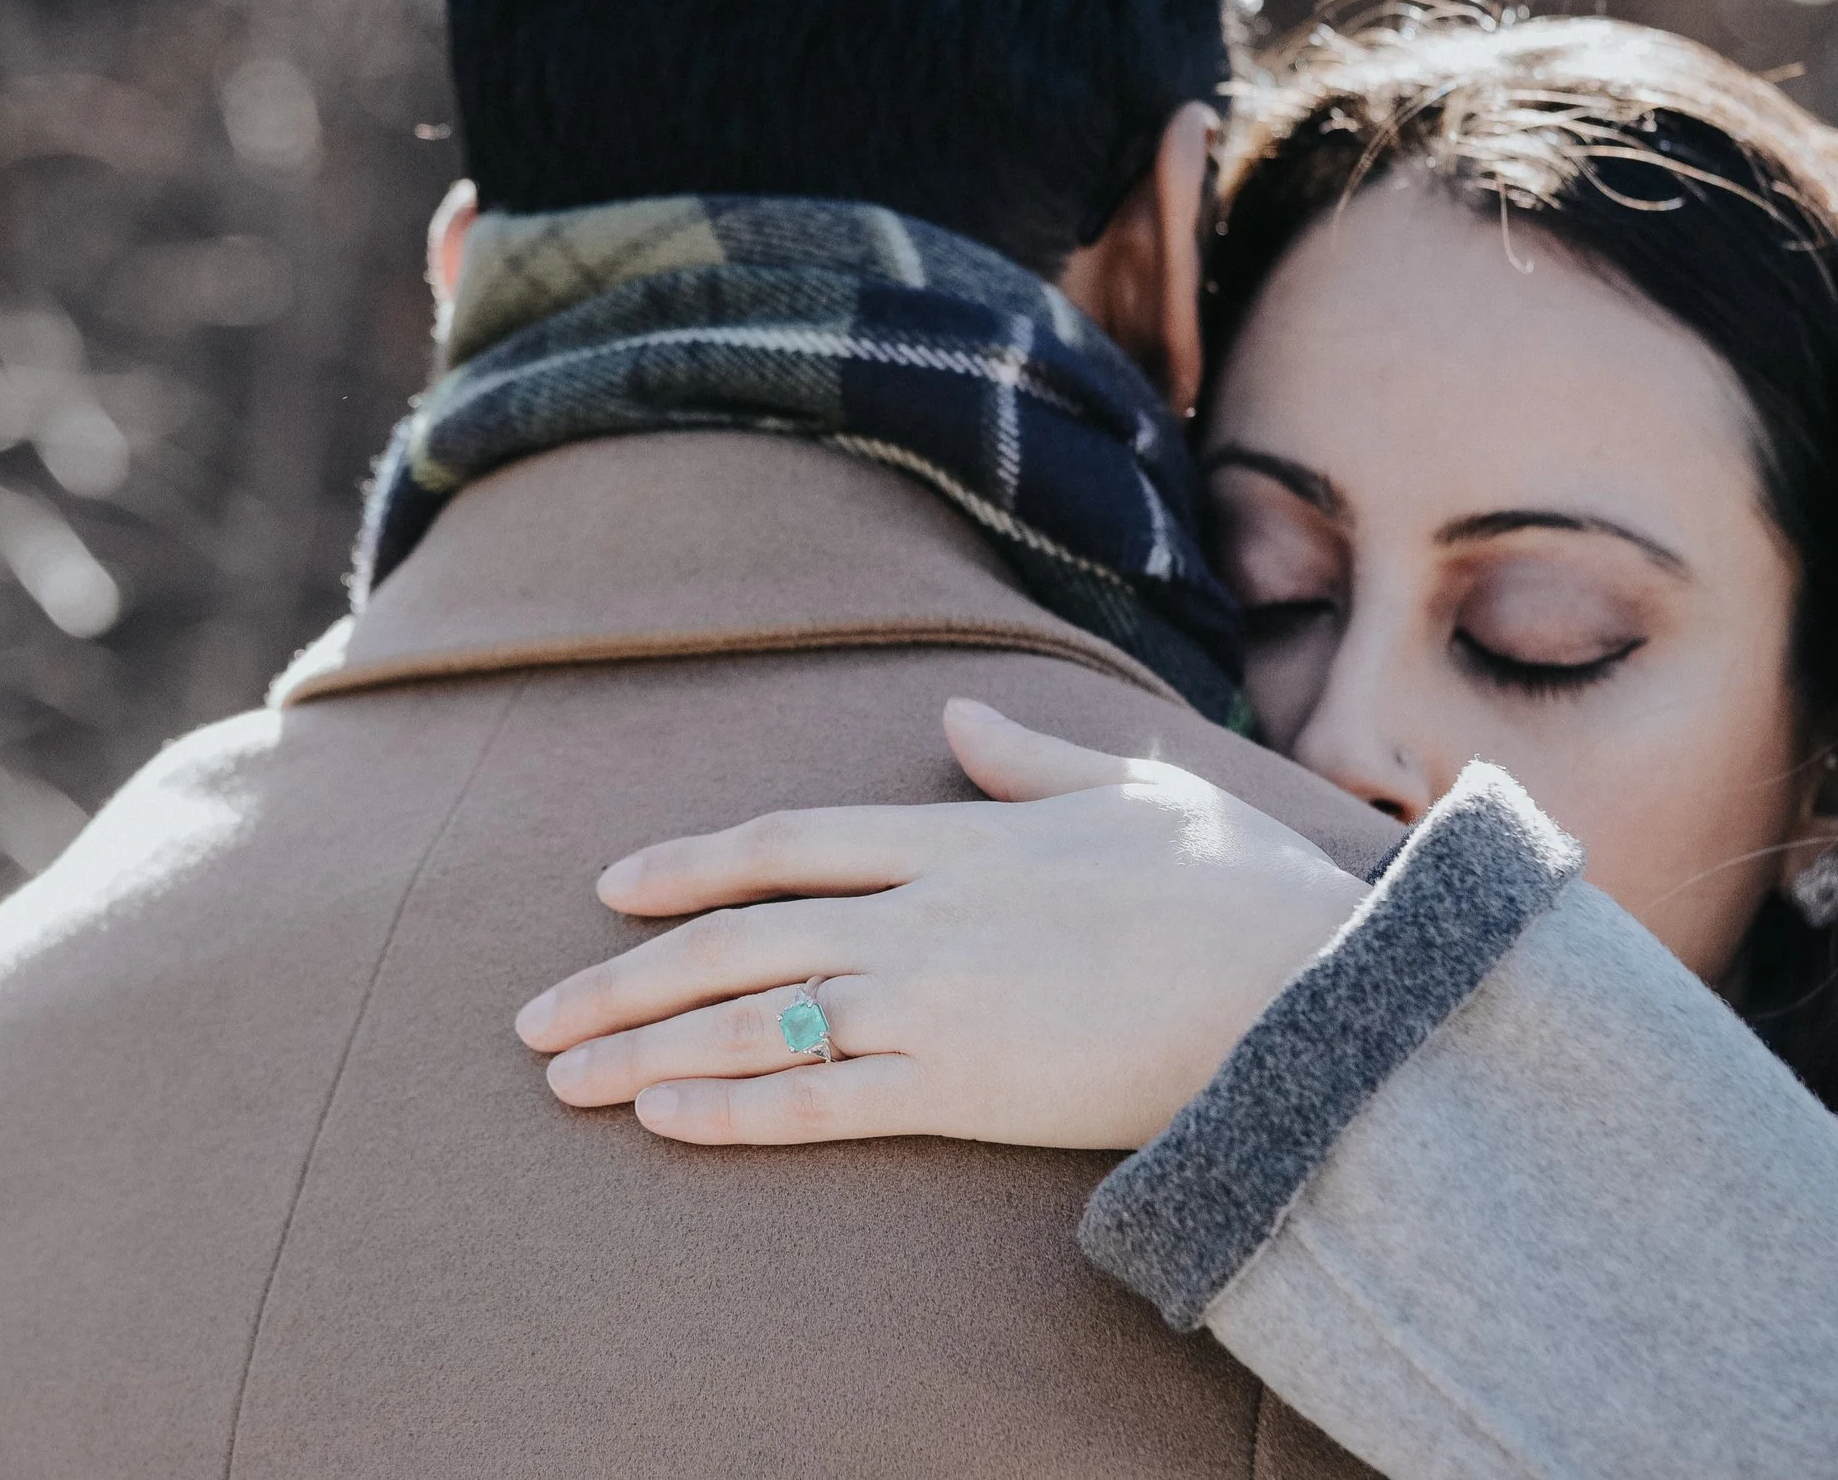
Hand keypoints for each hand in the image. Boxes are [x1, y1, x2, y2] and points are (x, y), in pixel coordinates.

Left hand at [513, 700, 1370, 1148]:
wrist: (1302, 986)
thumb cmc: (1236, 887)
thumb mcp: (1135, 792)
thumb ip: (1031, 760)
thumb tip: (960, 717)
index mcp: (960, 838)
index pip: (788, 843)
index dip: (689, 864)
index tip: (612, 888)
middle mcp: (924, 914)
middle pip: (739, 939)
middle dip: (626, 976)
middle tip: (535, 1017)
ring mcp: (936, 1003)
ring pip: (758, 1023)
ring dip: (648, 1049)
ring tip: (564, 1079)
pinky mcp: (964, 1091)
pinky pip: (824, 1104)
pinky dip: (736, 1112)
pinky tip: (665, 1120)